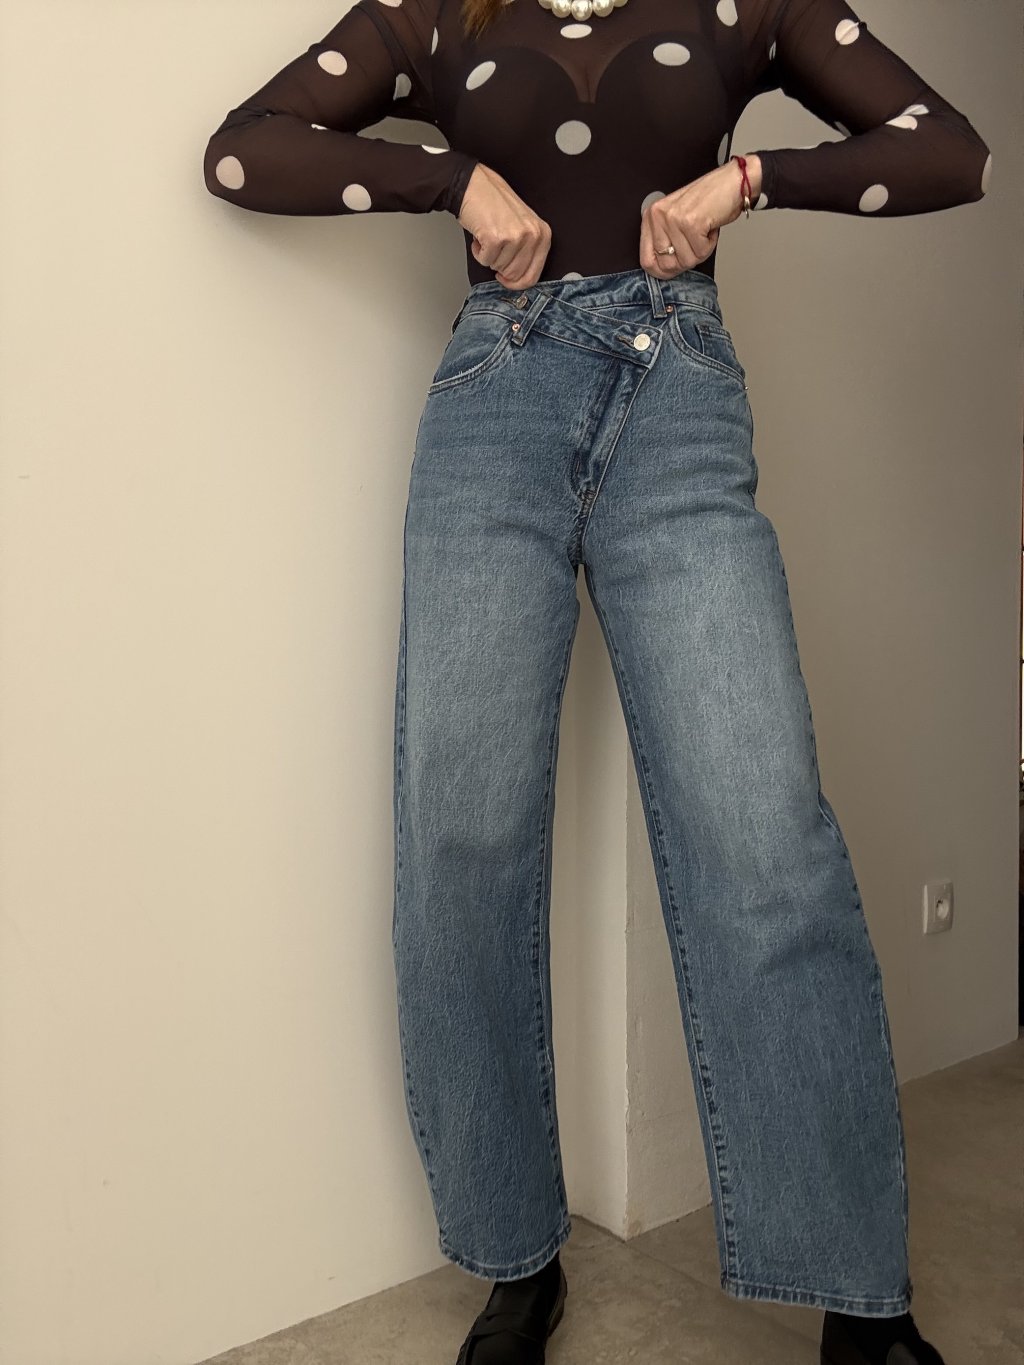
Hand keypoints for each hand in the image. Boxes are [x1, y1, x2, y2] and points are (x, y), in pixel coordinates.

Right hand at [456, 163, 552, 289]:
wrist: (474, 185)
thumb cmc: (496, 204)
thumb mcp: (523, 225)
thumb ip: (528, 250)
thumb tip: (520, 278)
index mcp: (543, 234)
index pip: (533, 276)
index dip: (516, 283)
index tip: (506, 278)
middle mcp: (532, 235)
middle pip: (515, 275)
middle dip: (500, 267)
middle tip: (494, 250)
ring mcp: (515, 236)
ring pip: (499, 268)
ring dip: (489, 256)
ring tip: (488, 237)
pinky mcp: (496, 238)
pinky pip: (485, 260)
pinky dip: (479, 252)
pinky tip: (480, 236)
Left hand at [640, 155, 761, 278]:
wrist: (732, 182)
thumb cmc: (708, 200)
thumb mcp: (677, 219)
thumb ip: (666, 241)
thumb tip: (663, 270)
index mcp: (652, 216)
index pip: (646, 259)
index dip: (661, 271)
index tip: (674, 269)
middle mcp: (659, 216)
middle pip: (667, 264)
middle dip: (686, 260)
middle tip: (695, 243)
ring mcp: (673, 219)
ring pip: (685, 260)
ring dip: (700, 251)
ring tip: (704, 232)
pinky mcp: (690, 223)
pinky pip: (700, 252)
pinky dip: (710, 245)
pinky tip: (710, 228)